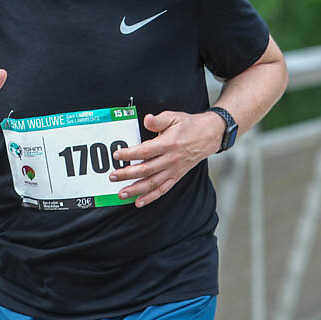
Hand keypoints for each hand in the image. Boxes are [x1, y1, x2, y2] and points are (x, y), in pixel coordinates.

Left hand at [109, 110, 224, 206]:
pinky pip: (162, 189)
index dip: (130, 154)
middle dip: (127, 174)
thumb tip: (147, 119)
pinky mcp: (176, 176)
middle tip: (112, 177)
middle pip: (146, 169)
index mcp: (168, 144)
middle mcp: (170, 159)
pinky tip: (138, 202)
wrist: (208, 136)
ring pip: (152, 183)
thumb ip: (158, 120)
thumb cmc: (188, 125)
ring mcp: (173, 170)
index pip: (145, 151)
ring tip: (121, 194)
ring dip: (136, 190)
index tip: (117, 155)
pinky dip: (150, 197)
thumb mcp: (173, 117)